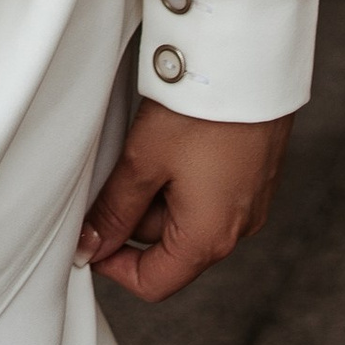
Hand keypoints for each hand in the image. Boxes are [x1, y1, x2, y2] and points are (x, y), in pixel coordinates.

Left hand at [79, 107, 291, 302]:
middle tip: (119, 168)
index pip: (154, 283)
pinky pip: (209, 194)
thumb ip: (114, 211)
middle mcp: (238, 230)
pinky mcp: (255, 176)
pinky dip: (184, 176)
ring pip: (188, 218)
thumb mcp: (142, 161)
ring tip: (149, 145)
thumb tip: (90, 247)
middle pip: (170, 249)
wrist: (249, 60)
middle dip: (135, 217)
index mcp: (210, 239)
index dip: (113, 266)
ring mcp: (250, 203)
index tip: (89, 237)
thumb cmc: (199, 110)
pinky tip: (174, 140)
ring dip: (160, 193)